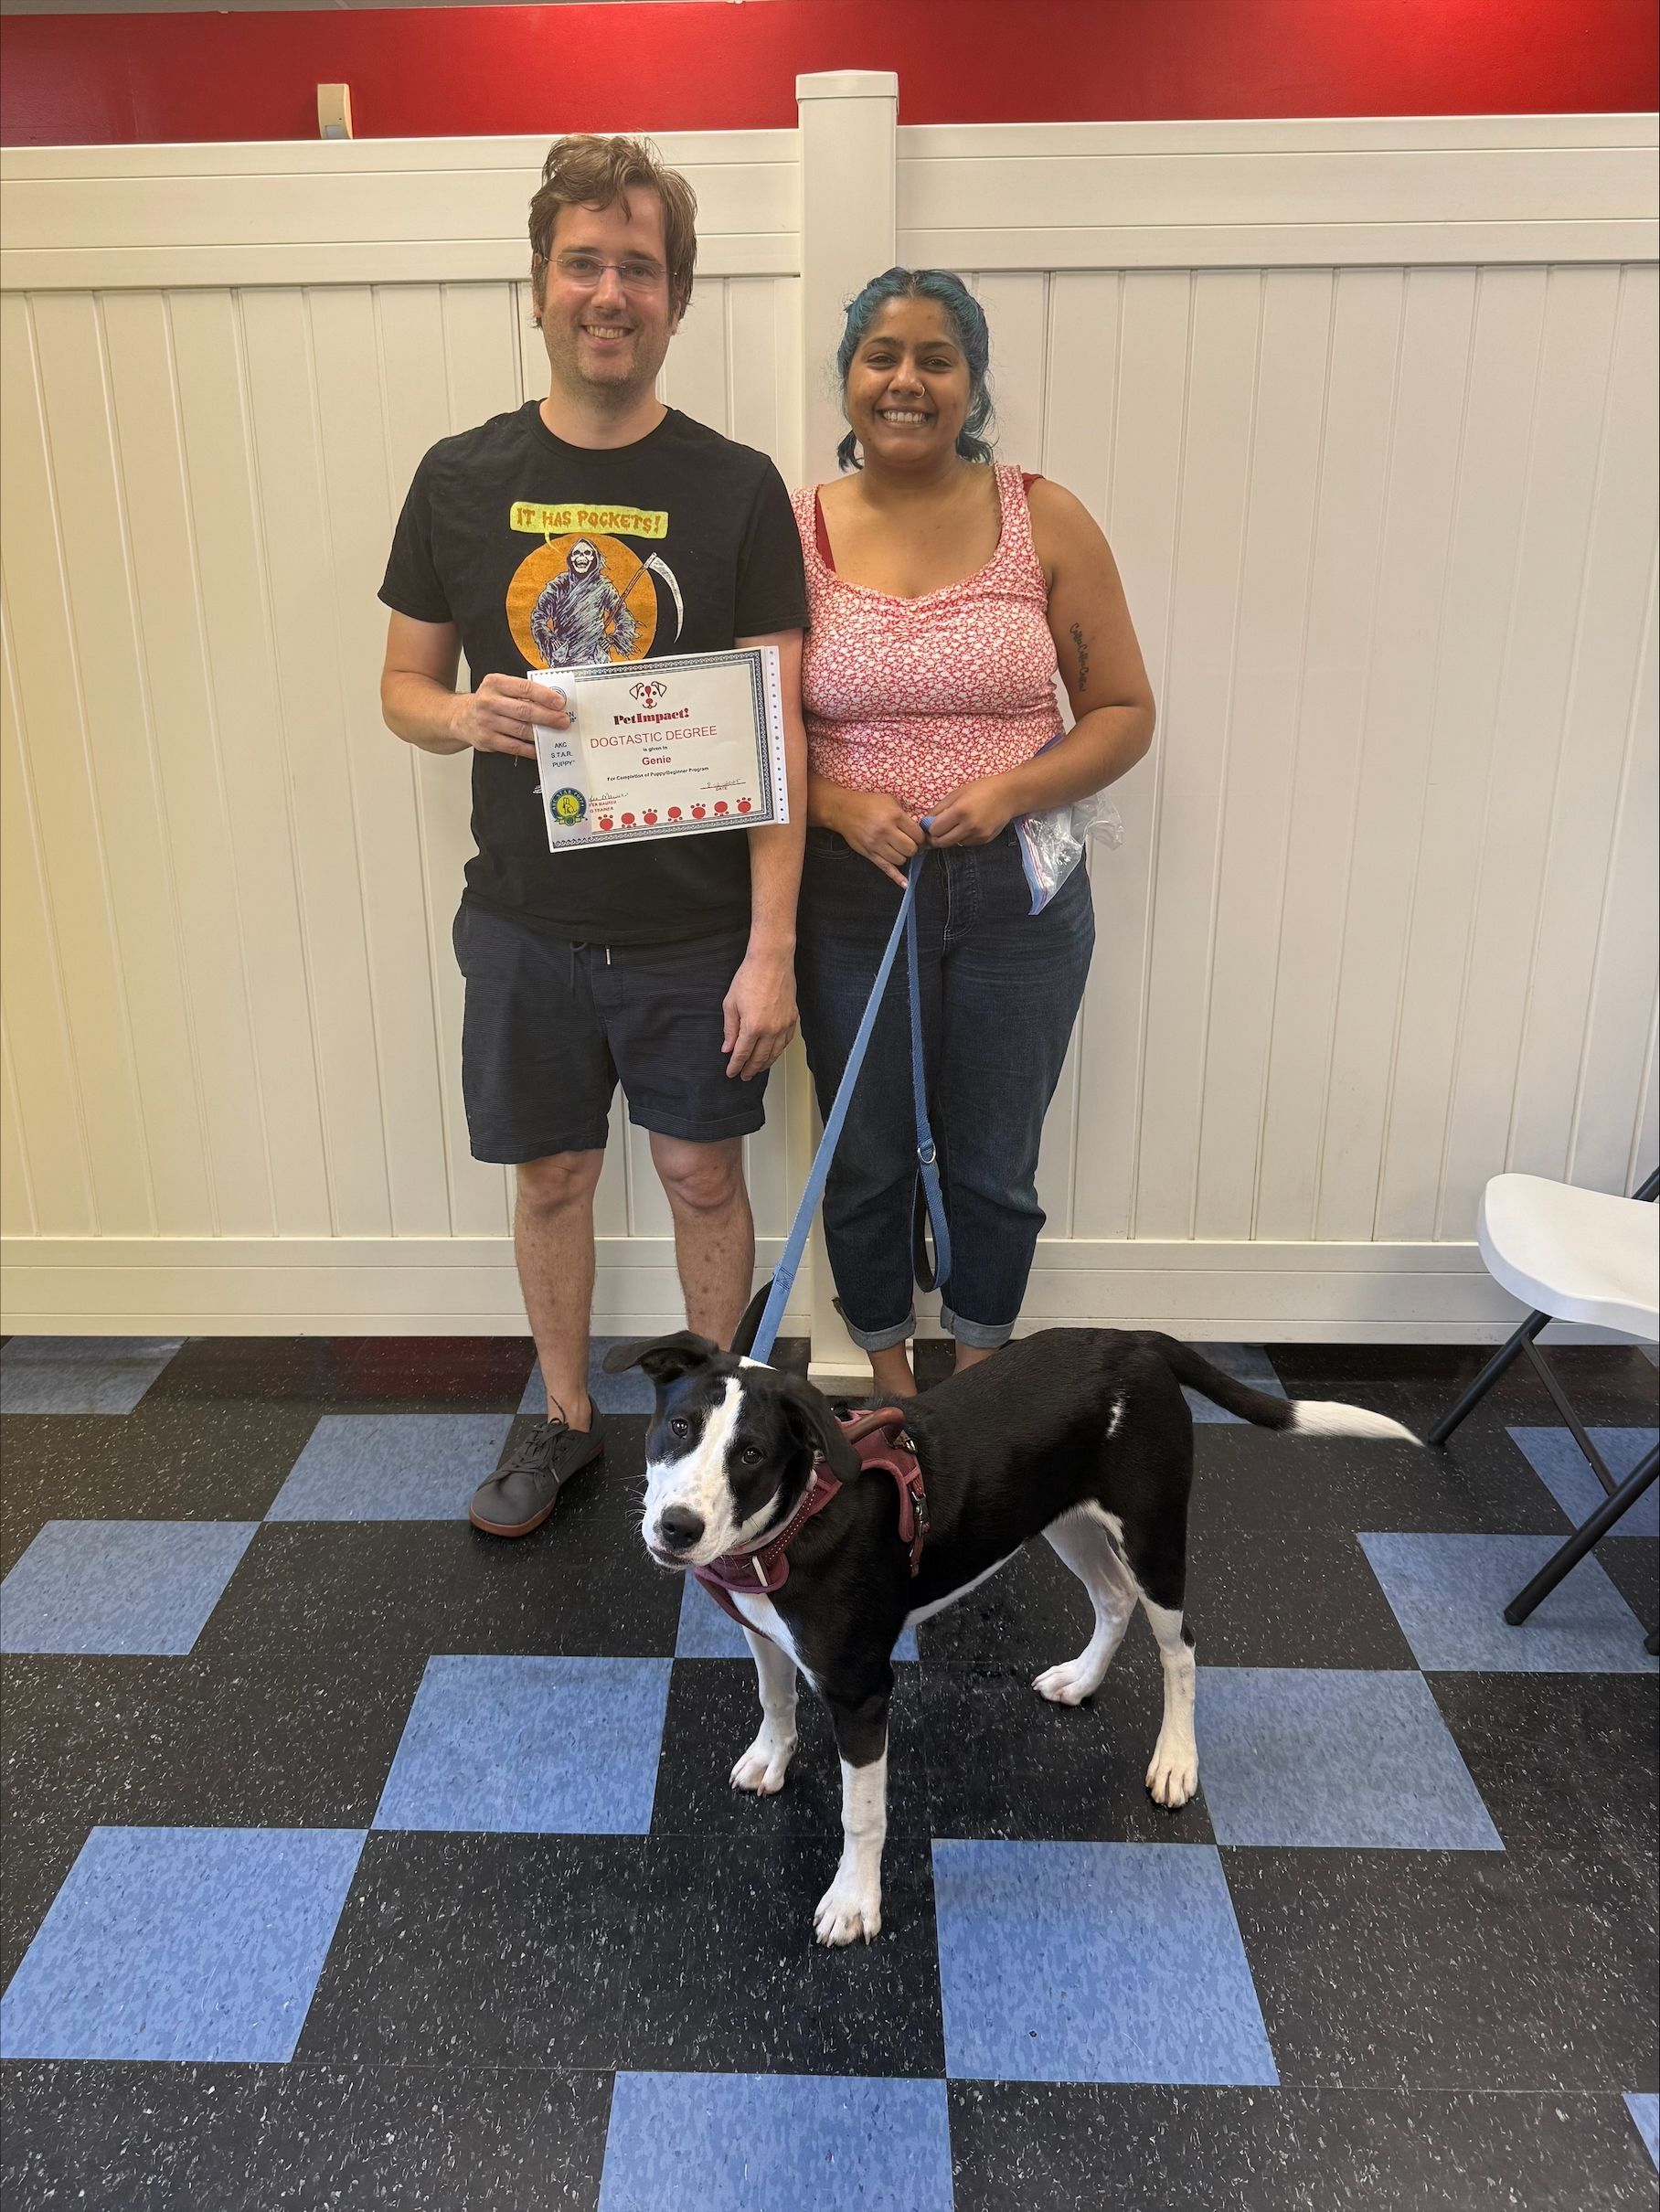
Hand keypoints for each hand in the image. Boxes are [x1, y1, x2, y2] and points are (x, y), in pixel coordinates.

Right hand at [448, 673, 570, 758]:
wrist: (461, 717)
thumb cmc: (489, 701)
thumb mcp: (501, 688)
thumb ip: (523, 692)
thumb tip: (552, 702)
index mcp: (495, 683)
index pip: (524, 688)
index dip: (545, 696)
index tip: (560, 703)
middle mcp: (488, 701)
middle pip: (524, 710)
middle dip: (548, 717)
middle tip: (563, 721)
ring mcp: (486, 722)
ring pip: (521, 730)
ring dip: (541, 733)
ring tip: (555, 734)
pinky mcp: (487, 740)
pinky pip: (514, 747)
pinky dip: (530, 749)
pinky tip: (540, 748)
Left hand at [722, 949, 797, 1080]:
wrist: (772, 961)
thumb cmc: (750, 977)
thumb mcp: (731, 1003)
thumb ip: (730, 1029)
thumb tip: (728, 1047)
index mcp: (752, 1027)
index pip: (742, 1054)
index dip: (735, 1066)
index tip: (731, 1072)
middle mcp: (770, 1030)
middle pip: (759, 1058)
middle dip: (750, 1069)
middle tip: (744, 1076)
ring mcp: (784, 1025)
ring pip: (775, 1053)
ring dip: (765, 1064)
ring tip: (757, 1069)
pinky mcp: (792, 1019)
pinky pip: (786, 1042)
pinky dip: (778, 1051)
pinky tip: (773, 1053)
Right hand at [823, 788, 926, 887]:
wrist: (844, 810)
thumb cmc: (868, 803)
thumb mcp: (890, 800)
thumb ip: (905, 814)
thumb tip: (918, 830)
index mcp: (894, 816)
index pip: (917, 835)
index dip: (921, 837)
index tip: (918, 837)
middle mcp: (886, 831)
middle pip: (910, 849)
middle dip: (913, 848)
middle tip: (909, 843)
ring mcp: (877, 844)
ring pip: (900, 860)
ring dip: (903, 856)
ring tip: (899, 849)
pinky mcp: (869, 854)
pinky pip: (886, 869)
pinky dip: (897, 878)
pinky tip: (905, 883)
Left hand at [925, 776, 1016, 846]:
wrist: (1009, 795)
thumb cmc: (982, 789)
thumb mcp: (957, 793)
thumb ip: (940, 808)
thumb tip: (925, 822)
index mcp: (960, 811)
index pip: (934, 830)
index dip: (929, 827)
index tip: (930, 823)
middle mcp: (969, 826)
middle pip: (941, 842)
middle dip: (935, 837)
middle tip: (937, 830)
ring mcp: (977, 835)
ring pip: (953, 844)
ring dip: (948, 838)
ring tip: (953, 826)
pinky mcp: (984, 841)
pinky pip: (965, 843)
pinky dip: (961, 838)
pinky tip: (966, 827)